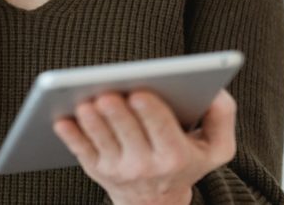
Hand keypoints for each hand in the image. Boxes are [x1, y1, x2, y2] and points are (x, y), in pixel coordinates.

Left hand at [52, 89, 237, 204]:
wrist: (157, 201)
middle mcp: (147, 166)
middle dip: (117, 113)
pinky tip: (61, 120)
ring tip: (84, 103)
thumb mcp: (216, 147)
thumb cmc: (186, 160)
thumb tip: (216, 89)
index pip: (163, 131)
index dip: (150, 112)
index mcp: (176, 155)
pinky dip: (71, 136)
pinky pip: (80, 151)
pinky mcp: (96, 169)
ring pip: (102, 141)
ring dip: (92, 122)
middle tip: (107, 94)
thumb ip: (222, 116)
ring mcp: (119, 169)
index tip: (140, 94)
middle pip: (128, 134)